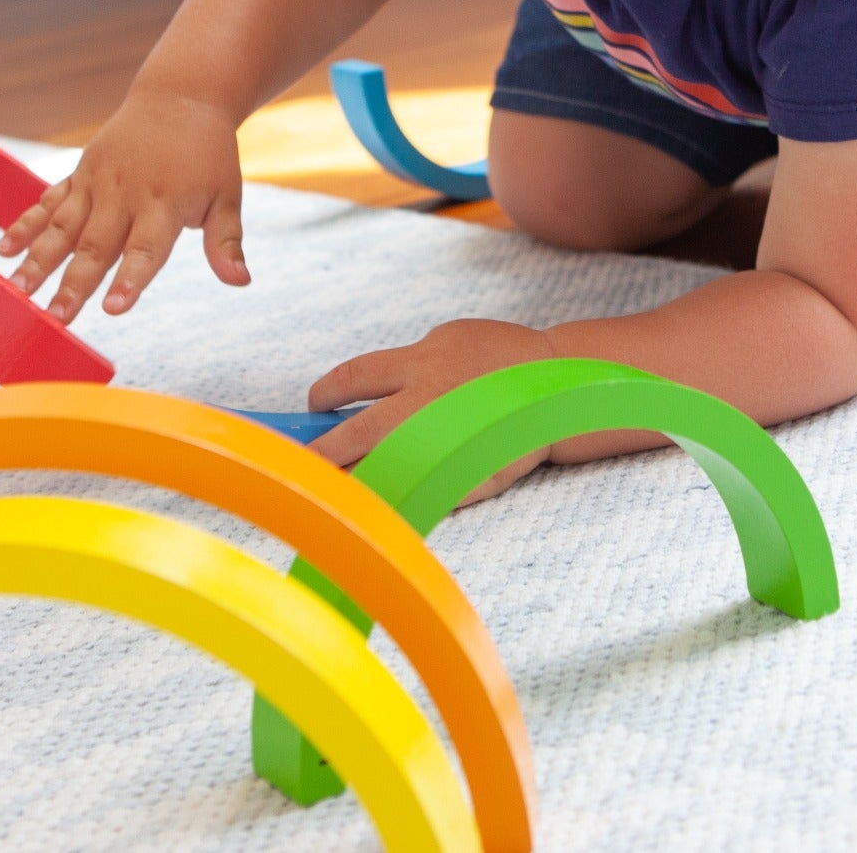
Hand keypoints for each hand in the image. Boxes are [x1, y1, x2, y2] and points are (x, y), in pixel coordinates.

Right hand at [0, 89, 247, 322]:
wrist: (181, 97)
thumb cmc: (208, 154)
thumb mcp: (228, 194)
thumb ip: (226, 241)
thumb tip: (241, 282)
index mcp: (165, 203)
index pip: (146, 249)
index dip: (130, 280)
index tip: (113, 309)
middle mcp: (126, 194)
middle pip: (96, 244)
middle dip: (74, 283)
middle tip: (55, 318)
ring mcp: (98, 182)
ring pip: (63, 226)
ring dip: (38, 259)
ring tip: (18, 291)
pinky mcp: (81, 173)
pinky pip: (49, 201)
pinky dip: (26, 224)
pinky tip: (4, 250)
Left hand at [307, 319, 558, 501]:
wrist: (558, 385)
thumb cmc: (497, 358)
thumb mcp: (447, 341)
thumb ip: (404, 369)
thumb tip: (353, 398)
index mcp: (421, 362)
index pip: (351, 378)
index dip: (323, 394)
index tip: (312, 405)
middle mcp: (427, 401)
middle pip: (355, 432)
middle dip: (320, 452)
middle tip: (298, 464)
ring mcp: (445, 443)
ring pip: (379, 472)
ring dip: (348, 485)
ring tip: (325, 494)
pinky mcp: (465, 476)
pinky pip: (417, 497)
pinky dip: (392, 505)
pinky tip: (373, 513)